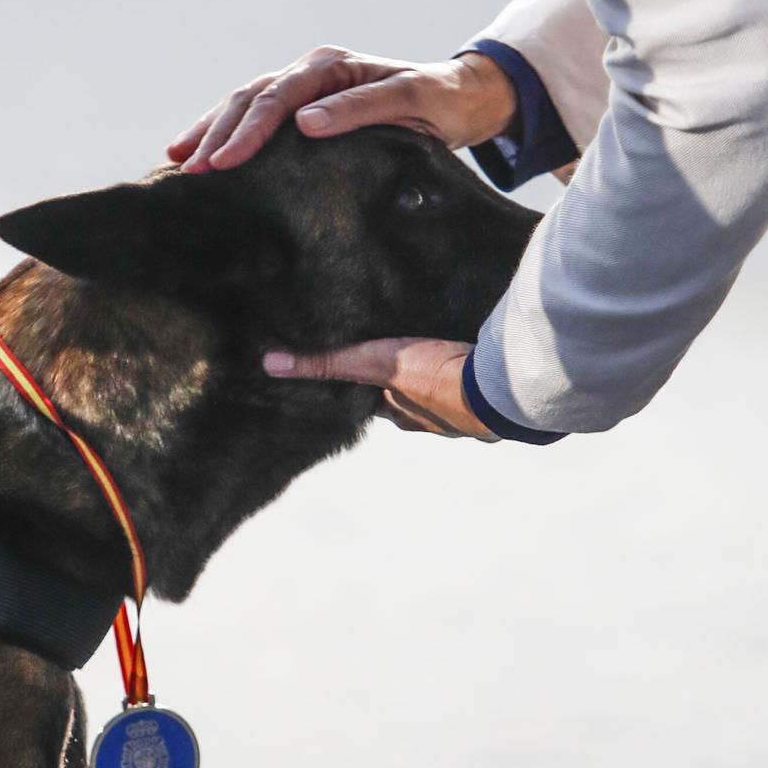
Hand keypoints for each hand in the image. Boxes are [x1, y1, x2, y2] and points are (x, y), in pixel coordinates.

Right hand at [167, 47, 516, 171]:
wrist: (459, 100)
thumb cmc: (438, 102)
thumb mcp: (408, 102)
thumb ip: (358, 110)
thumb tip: (304, 125)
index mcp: (330, 66)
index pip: (277, 97)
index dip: (248, 130)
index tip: (225, 163)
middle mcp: (309, 72)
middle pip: (249, 98)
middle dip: (216, 134)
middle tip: (191, 172)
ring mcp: (303, 88)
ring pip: (242, 105)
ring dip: (210, 132)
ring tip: (178, 161)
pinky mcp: (302, 109)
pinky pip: (254, 118)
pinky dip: (225, 134)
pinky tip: (197, 151)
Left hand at [263, 336, 494, 439]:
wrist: (498, 387)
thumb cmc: (434, 380)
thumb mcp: (372, 364)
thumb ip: (326, 363)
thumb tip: (269, 365)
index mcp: (402, 415)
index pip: (373, 401)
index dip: (364, 387)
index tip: (357, 369)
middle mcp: (432, 419)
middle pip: (407, 398)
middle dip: (402, 380)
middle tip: (397, 353)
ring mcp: (465, 409)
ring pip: (442, 392)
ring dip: (437, 374)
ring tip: (431, 348)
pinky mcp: (490, 392)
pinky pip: (472, 380)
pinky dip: (466, 369)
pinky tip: (467, 352)